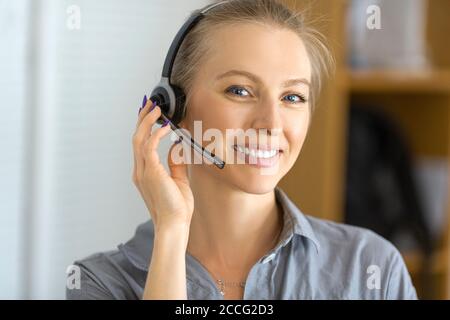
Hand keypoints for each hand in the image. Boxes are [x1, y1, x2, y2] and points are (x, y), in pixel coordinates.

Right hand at [132, 96, 193, 232]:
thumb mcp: (178, 180)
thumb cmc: (176, 208)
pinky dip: (156, 134)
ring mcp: (142, 172)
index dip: (143, 127)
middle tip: (150, 104)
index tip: (150, 113)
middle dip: (142, 118)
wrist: (174, 225)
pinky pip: (149, 147)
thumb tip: (178, 146)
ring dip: (147, 121)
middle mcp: (140, 171)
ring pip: (139, 139)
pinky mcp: (150, 173)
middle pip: (136, 137)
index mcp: (144, 173)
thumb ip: (175, 163)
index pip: (141, 144)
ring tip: (156, 109)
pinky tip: (166, 127)